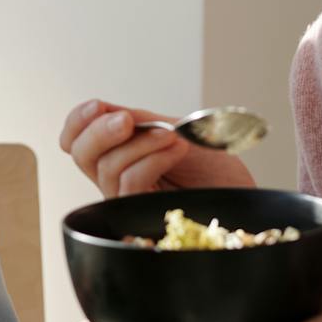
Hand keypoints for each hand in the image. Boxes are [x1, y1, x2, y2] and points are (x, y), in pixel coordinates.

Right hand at [59, 98, 256, 197]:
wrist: (246, 195)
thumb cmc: (216, 169)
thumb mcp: (175, 131)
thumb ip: (139, 122)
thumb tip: (103, 110)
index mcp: (120, 154)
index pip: (76, 140)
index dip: (77, 122)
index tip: (98, 105)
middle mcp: (117, 178)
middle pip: (81, 155)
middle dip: (99, 131)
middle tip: (128, 120)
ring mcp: (129, 200)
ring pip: (107, 168)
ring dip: (140, 143)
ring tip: (174, 137)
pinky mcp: (143, 216)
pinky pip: (130, 183)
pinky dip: (151, 159)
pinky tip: (176, 149)